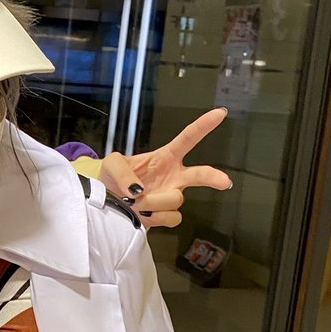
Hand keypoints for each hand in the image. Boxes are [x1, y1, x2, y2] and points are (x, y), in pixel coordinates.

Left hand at [100, 108, 231, 227]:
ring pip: (176, 199)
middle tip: (224, 182)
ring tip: (135, 202)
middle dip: (212, 177)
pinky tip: (143, 214)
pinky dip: (155, 217)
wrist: (106, 203)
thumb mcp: (112, 164)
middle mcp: (173, 176)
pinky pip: (172, 218)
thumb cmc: (112, 178)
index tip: (220, 114)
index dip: (204, 126)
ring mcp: (171, 196)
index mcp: (165, 157)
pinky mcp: (166, 216)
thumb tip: (137, 189)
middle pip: (200, 174)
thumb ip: (122, 171)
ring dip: (154, 201)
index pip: (187, 138)